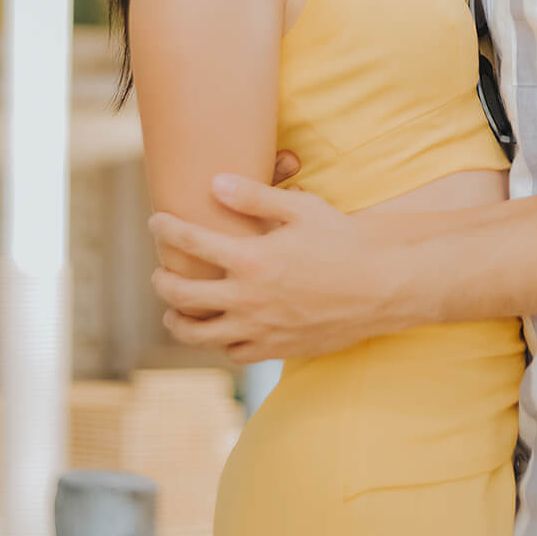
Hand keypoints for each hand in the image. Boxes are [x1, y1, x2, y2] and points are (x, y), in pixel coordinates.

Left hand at [148, 174, 387, 362]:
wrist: (380, 288)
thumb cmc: (342, 241)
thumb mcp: (301, 209)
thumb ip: (254, 197)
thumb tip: (214, 183)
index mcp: (250, 260)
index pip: (191, 242)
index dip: (167, 229)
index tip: (156, 221)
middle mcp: (247, 299)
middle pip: (182, 296)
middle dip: (163, 280)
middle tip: (160, 272)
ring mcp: (259, 328)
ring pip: (199, 335)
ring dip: (178, 322)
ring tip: (173, 314)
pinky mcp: (275, 349)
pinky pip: (233, 352)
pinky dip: (219, 341)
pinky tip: (220, 331)